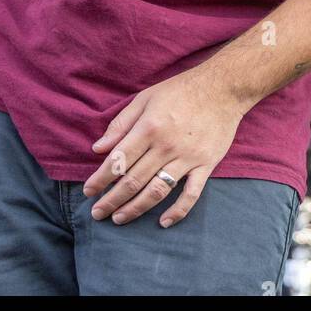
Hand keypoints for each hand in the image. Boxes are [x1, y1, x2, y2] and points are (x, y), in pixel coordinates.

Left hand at [82, 65, 244, 227]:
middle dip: (112, 199)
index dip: (100, 179)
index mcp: (148, 127)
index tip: (88, 192)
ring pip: (157, 191)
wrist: (223, 88)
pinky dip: (178, 211)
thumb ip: (121, 124)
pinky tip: (163, 222)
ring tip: (119, 219)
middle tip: (98, 213)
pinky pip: (191, 194)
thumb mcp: (145, 98)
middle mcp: (165, 146)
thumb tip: (98, 148)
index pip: (118, 160)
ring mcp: (187, 157)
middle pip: (134, 180)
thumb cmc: (180, 90)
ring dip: (136, 208)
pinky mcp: (206, 165)